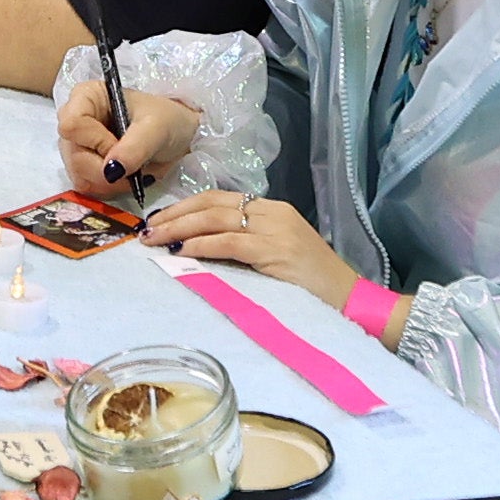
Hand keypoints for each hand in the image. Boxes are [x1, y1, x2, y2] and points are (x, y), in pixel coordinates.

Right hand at [57, 77, 197, 201]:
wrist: (178, 137)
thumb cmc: (167, 121)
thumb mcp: (156, 128)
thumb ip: (135, 147)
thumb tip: (112, 170)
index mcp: (86, 97)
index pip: (71, 124)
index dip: (95, 141)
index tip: (120, 144)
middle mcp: (75, 120)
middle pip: (74, 155)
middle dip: (106, 168)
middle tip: (134, 164)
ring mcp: (77, 147)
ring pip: (78, 175)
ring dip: (110, 181)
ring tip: (134, 171)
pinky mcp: (83, 168)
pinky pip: (87, 187)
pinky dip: (109, 188)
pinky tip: (126, 177)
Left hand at [141, 186, 360, 308]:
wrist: (351, 300)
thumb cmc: (313, 287)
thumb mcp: (276, 258)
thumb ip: (245, 247)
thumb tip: (199, 249)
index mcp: (272, 210)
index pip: (219, 199)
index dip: (186, 207)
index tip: (160, 220)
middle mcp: (272, 212)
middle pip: (212, 203)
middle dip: (175, 214)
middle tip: (148, 229)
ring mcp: (274, 230)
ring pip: (215, 218)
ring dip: (180, 228)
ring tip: (155, 239)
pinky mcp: (274, 251)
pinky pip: (229, 242)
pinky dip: (201, 244)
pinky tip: (183, 250)